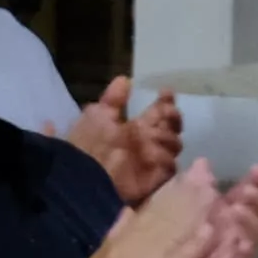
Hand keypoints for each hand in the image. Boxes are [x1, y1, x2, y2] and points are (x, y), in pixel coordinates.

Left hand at [65, 80, 185, 204]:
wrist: (83, 174)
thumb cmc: (88, 143)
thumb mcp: (98, 114)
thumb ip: (113, 98)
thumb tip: (124, 79)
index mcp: (135, 127)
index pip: (160, 111)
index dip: (166, 100)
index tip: (166, 91)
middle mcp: (147, 142)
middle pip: (172, 127)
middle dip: (172, 117)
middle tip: (164, 113)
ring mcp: (152, 160)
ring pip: (174, 144)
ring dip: (167, 136)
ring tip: (151, 135)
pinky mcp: (155, 178)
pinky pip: (170, 166)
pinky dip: (165, 159)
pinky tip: (153, 153)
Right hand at [78, 162, 225, 257]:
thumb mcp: (100, 256)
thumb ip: (115, 232)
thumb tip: (127, 210)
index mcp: (123, 235)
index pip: (150, 208)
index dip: (170, 190)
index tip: (186, 175)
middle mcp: (138, 240)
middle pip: (167, 212)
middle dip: (188, 191)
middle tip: (207, 171)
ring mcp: (150, 257)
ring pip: (177, 228)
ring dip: (196, 210)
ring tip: (215, 193)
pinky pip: (181, 257)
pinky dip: (196, 244)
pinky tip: (210, 232)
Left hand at [162, 168, 257, 257]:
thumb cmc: (162, 243)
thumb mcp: (173, 209)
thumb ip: (191, 187)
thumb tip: (202, 162)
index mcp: (219, 216)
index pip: (243, 197)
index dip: (253, 183)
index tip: (256, 170)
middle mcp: (229, 233)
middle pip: (256, 215)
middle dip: (256, 201)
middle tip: (244, 191)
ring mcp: (229, 254)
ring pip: (254, 237)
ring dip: (250, 223)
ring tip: (236, 211)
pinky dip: (243, 254)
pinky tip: (242, 243)